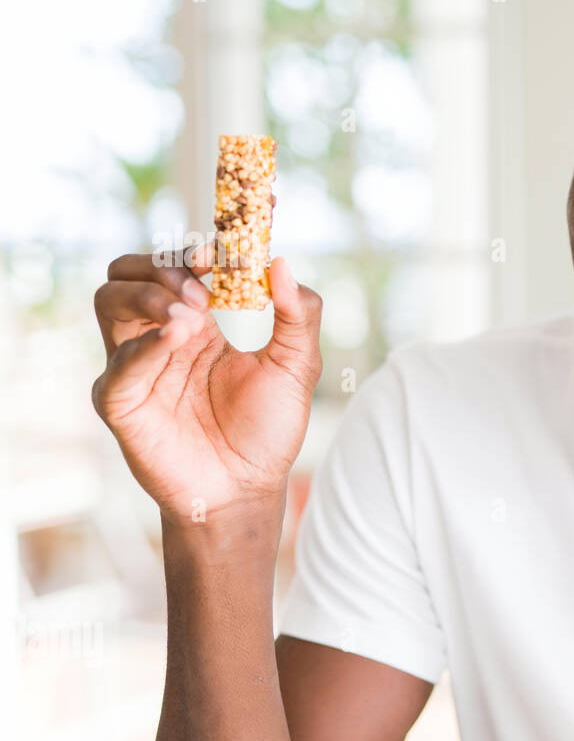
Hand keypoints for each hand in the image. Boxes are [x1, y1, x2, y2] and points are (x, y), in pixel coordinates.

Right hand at [91, 243, 323, 523]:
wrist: (247, 489)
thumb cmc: (268, 429)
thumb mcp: (297, 366)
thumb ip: (297, 314)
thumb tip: (281, 263)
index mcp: (197, 322)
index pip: (176, 265)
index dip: (195, 251)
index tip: (224, 252)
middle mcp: (159, 336)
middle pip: (128, 271)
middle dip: (164, 267)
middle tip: (205, 288)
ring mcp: (134, 365)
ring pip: (108, 300)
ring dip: (149, 294)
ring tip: (193, 312)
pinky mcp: (120, 400)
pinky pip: (119, 362)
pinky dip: (147, 343)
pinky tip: (180, 337)